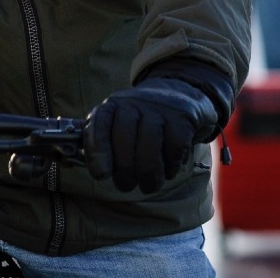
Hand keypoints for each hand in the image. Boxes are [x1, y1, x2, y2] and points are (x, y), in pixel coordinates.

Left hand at [84, 78, 218, 193]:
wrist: (179, 94)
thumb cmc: (140, 121)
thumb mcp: (118, 124)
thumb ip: (103, 145)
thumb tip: (97, 171)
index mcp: (113, 106)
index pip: (99, 124)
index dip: (97, 151)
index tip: (101, 175)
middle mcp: (134, 103)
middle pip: (125, 140)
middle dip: (124, 171)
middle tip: (126, 186)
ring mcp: (159, 108)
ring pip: (150, 147)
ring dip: (148, 175)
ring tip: (149, 185)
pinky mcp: (182, 117)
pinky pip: (174, 149)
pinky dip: (171, 167)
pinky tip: (168, 170)